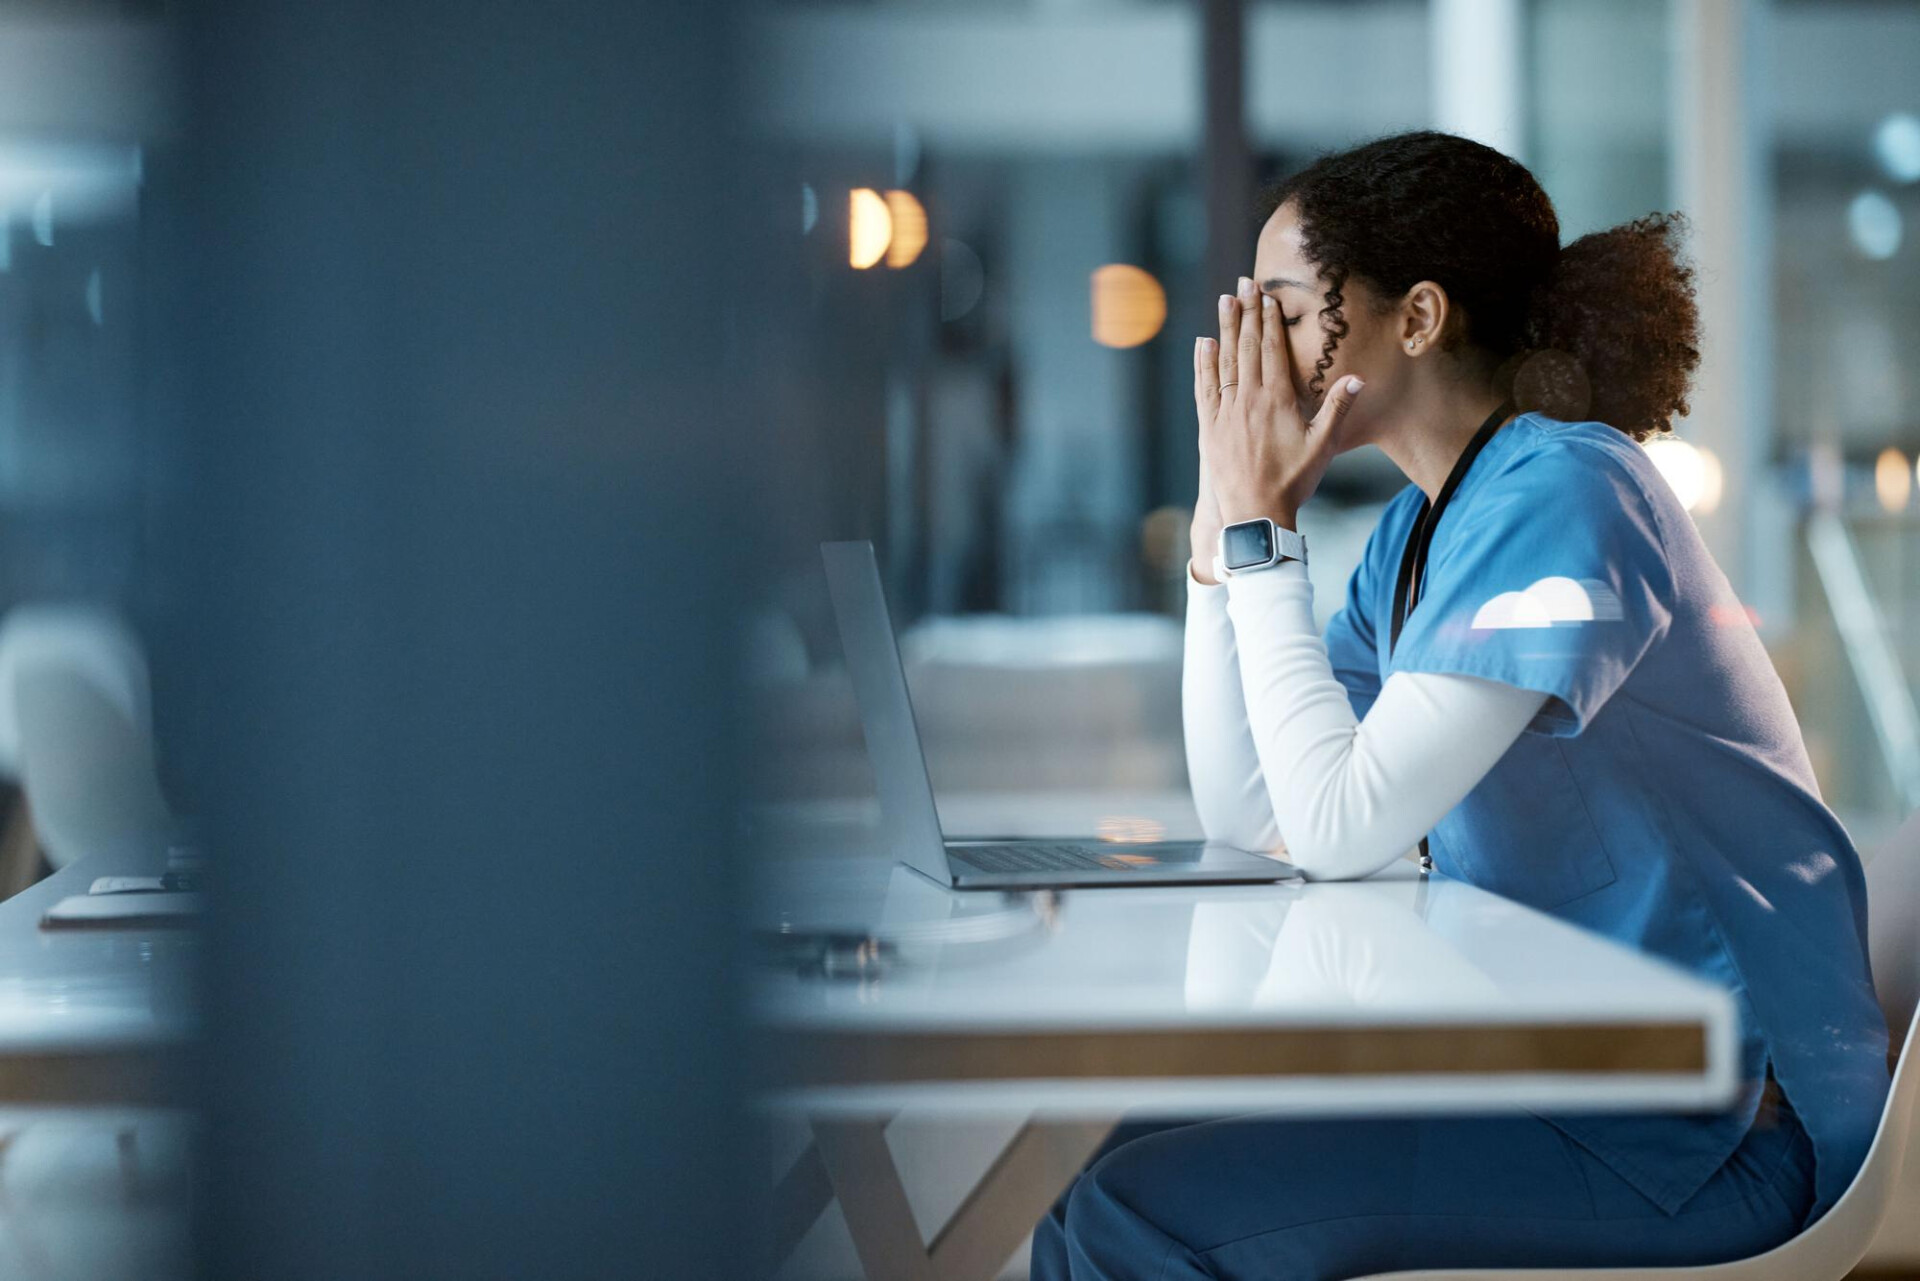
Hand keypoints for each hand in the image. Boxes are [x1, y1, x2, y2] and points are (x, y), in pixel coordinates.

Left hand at [1195, 277, 1363, 532]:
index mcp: (1276, 401)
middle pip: (1247, 348)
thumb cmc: (1294, 482)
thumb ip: (1338, 409)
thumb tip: (1357, 377)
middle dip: (1246, 313)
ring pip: (1224, 362)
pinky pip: (1205, 388)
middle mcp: (1248, 401)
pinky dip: (1204, 363)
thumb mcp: (1323, 446)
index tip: (1267, 295)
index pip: (1272, 350)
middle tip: (1244, 283)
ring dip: (1224, 329)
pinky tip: (1203, 343)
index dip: (1269, 320)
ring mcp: (1226, 413)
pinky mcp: (1210, 428)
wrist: (1256, 514)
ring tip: (1225, 301)